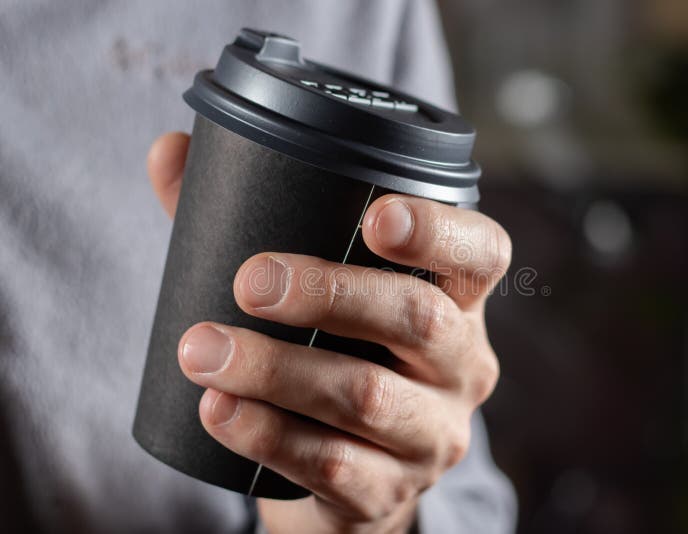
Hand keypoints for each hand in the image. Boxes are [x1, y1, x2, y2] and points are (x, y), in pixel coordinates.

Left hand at [148, 132, 511, 532]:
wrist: (351, 476)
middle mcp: (462, 367)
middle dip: (331, 294)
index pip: (482, 254)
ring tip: (201, 349)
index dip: (440, 230)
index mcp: (455, 303)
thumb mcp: (322, 294)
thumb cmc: (335, 357)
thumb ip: (254, 215)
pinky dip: (270, 435)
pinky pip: (335, 466)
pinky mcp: (389, 492)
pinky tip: (218, 410)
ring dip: (277, 370)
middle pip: (420, 320)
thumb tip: (171, 152)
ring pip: (368, 399)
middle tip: (250, 281)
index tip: (374, 215)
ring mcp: (433, 436)